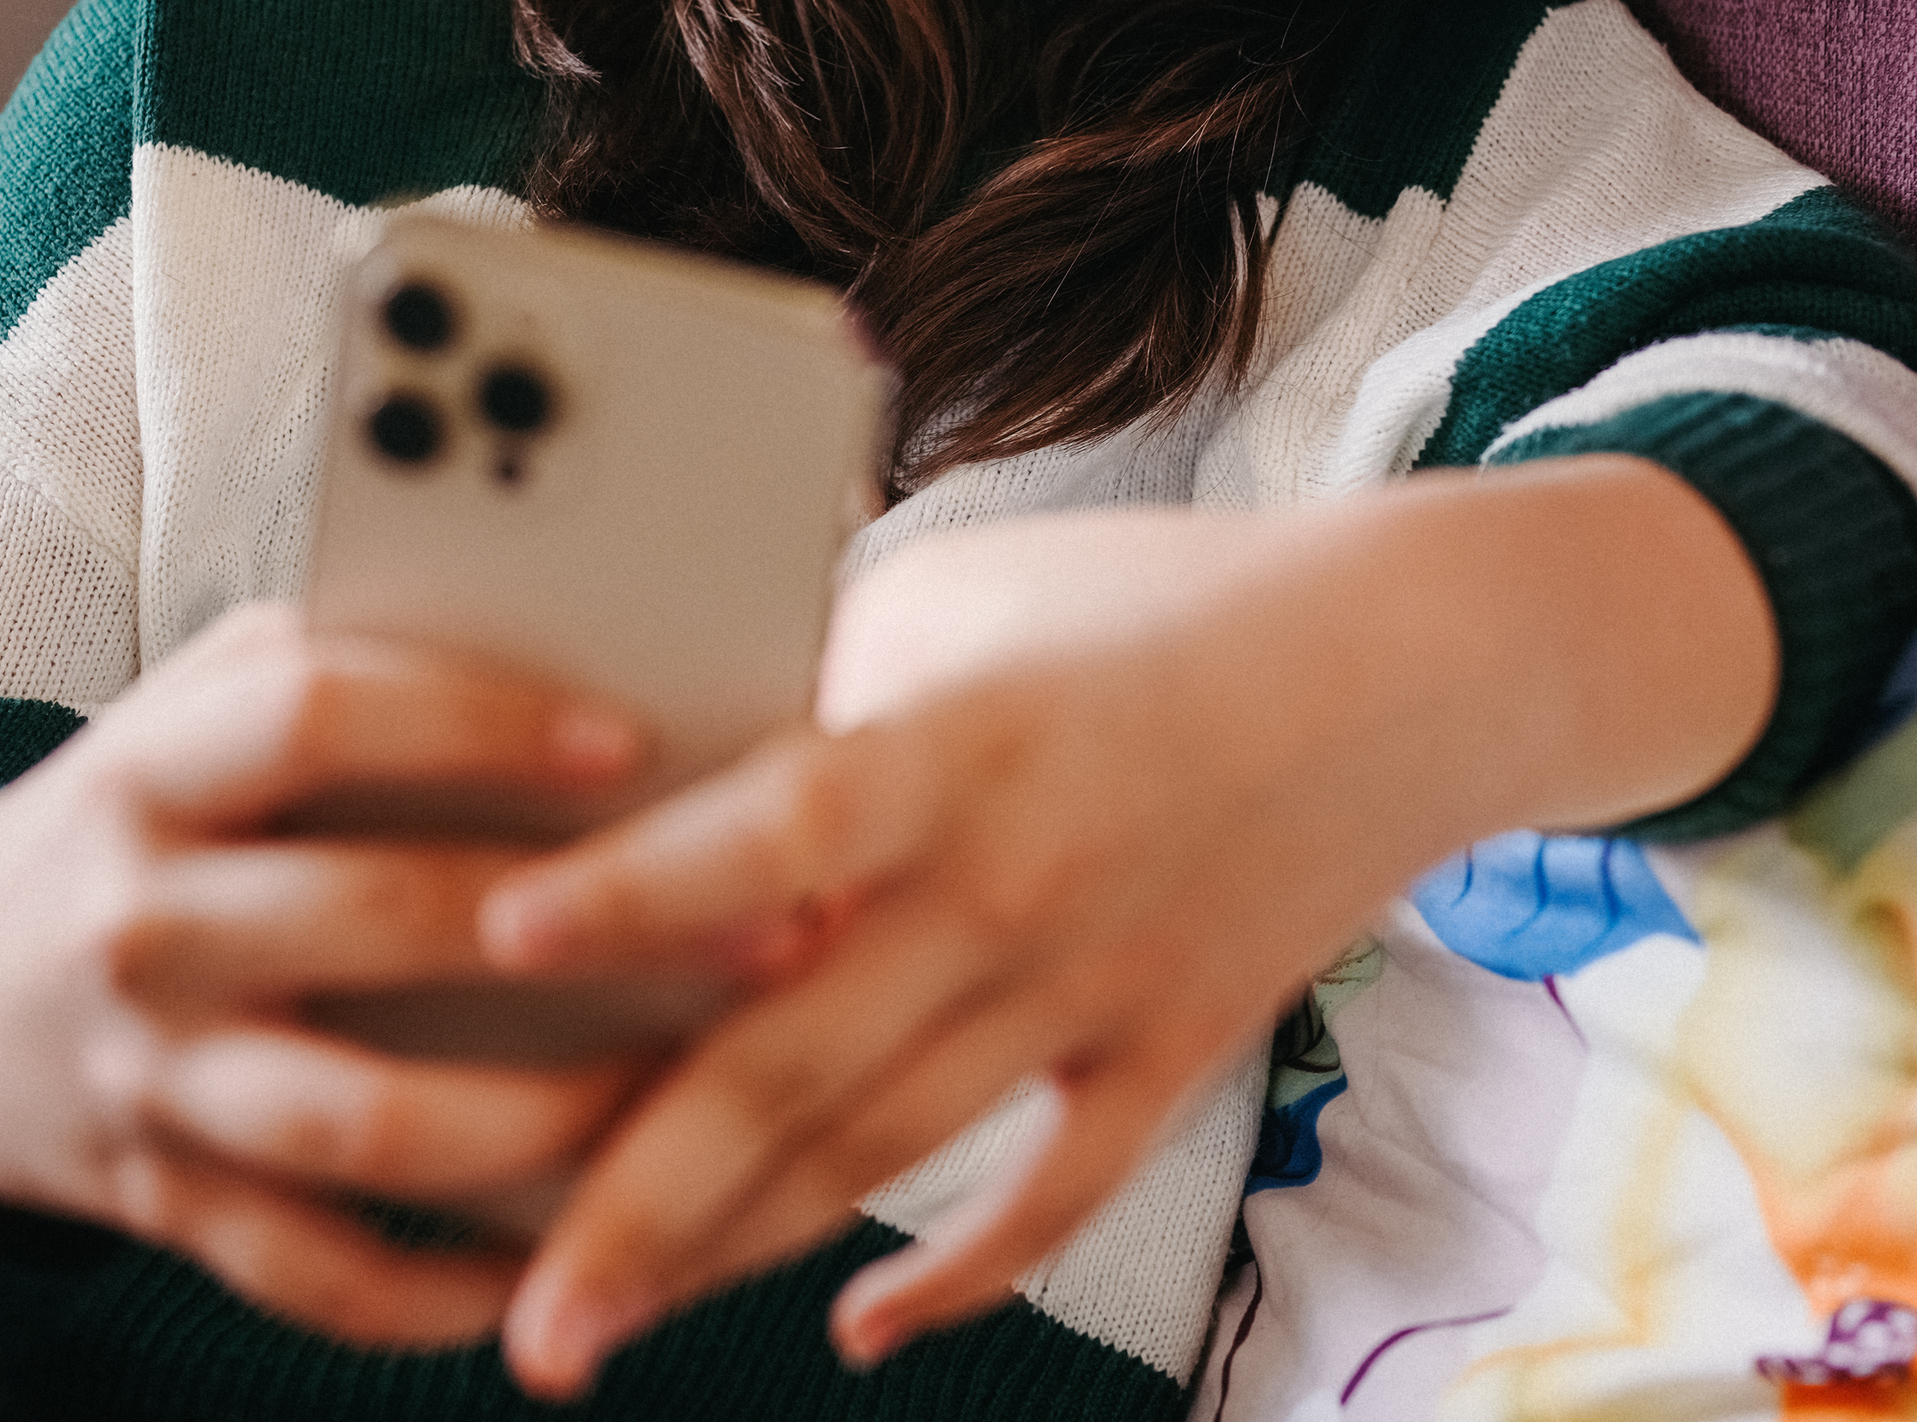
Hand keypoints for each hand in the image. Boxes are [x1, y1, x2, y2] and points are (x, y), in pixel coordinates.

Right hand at [0, 600, 650, 1348]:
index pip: (315, 714)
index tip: (630, 741)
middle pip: (378, 920)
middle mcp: (140, 926)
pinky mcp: (166, 1208)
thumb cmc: (138, 824)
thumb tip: (578, 627)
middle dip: (594, 935)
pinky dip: (446, 1287)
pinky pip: (320, 1272)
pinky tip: (563, 1260)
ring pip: (368, 1122)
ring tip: (690, 1106)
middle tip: (766, 933)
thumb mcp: (190, 712)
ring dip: (549, 1124)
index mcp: (151, 771)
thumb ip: (339, 666)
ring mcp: (149, 1080)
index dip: (475, 722)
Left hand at [472, 458, 1775, 1395]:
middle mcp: (1015, 885)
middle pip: (802, 1064)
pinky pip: (1052, 1198)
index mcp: (955, 745)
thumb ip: (803, 673)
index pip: (780, 822)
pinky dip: (957, 1271)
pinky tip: (859, 1327)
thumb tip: (633, 753)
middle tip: (526, 1317)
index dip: (647, 878)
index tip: (508, 931)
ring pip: (887, 1155)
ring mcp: (1095, 988)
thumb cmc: (1144, 601)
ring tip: (595, 1325)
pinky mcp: (1169, 1052)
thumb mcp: (959, 590)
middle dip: (644, 1202)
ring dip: (737, 1254)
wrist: (1408, 662)